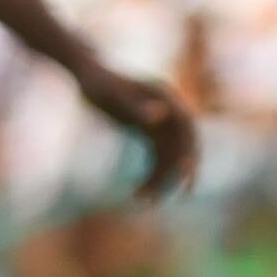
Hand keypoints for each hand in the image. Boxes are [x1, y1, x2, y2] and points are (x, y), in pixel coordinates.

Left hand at [76, 63, 199, 198]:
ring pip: (168, 156)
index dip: (190, 150)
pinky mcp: (149, 132)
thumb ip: (136, 107)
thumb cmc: (98, 83)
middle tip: (182, 194)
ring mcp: (160, 123)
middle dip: (182, 171)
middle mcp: (168, 112)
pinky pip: (156, 158)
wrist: (86, 74)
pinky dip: (152, 175)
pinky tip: (138, 192)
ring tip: (144, 201)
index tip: (187, 171)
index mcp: (167, 99)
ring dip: (161, 179)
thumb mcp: (114, 95)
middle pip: (183, 146)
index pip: (187, 128)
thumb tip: (160, 117)